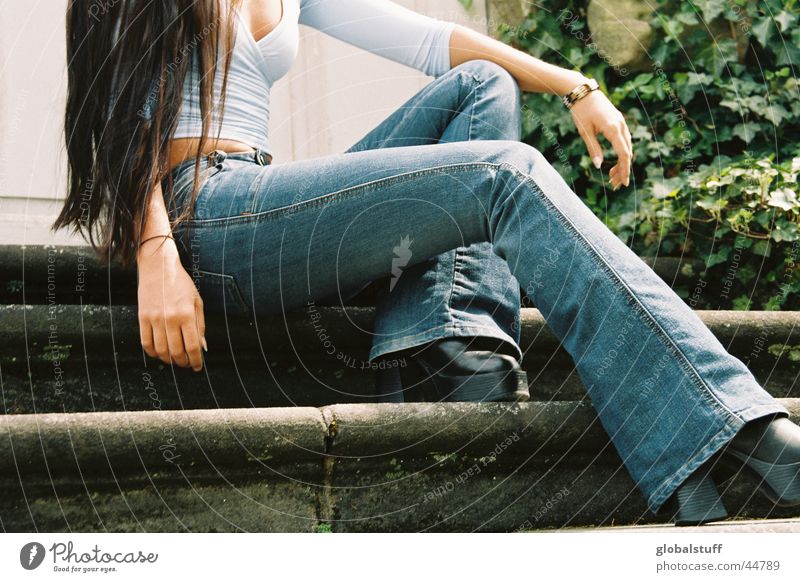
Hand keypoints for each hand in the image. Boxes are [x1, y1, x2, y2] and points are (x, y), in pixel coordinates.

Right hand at [137, 239, 206, 371]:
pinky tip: (160, 353)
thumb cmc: (181, 284)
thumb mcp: (197, 302)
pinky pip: (146, 343)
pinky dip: (153, 352)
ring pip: (161, 351)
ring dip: (169, 360)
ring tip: (175, 360)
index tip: (198, 366)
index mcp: (187, 314)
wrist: (158, 267)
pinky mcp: (142, 317)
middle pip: (176, 352)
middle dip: (183, 363)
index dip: (196, 360)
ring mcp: (154, 319)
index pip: (192, 346)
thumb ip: (200, 326)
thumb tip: (202, 347)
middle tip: (187, 364)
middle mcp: (170, 318)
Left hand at [570, 89, 632, 189]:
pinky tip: (614, 163)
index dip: (625, 170)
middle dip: (622, 170)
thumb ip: (593, 149)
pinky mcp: (618, 121)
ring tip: (612, 176)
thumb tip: (599, 166)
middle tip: (614, 184)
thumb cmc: (581, 111)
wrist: (582, 91)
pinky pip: (624, 140)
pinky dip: (621, 153)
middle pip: (627, 152)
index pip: (623, 154)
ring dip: (622, 163)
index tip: (624, 183)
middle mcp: (620, 125)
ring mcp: (621, 122)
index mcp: (613, 128)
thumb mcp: (584, 132)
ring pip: (627, 147)